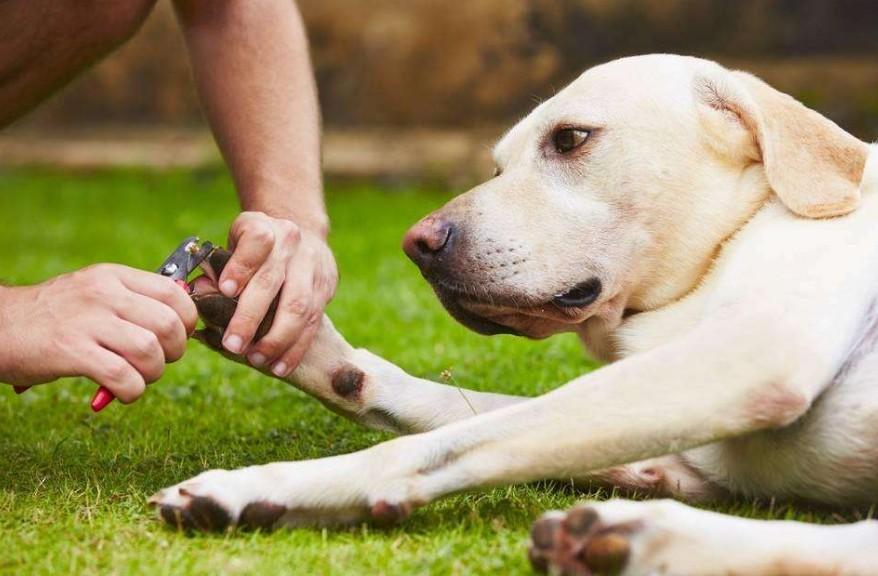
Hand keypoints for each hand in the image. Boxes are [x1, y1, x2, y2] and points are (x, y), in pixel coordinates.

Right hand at [0, 264, 197, 402]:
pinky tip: (121, 392)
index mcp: (113, 276)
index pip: (174, 292)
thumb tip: (182, 322)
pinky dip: (132, 391)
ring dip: (153, 373)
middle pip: (169, 323)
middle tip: (158, 361)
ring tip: (137, 378)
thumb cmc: (54, 316)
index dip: (187, 320)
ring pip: (150, 350)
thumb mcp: (95, 292)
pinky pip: (123, 376)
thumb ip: (134, 302)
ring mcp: (86, 321)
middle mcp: (103, 293)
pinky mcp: (70, 351)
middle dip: (175, 351)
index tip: (177, 336)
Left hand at [217, 211, 337, 376]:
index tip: (226, 289)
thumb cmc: (255, 249)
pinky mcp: (326, 287)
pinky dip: (295, 348)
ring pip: (299, 306)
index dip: (241, 265)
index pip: (256, 242)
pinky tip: (279, 366)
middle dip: (251, 317)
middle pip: (273, 281)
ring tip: (257, 359)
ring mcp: (312, 266)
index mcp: (263, 227)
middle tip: (233, 345)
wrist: (301, 234)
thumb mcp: (234, 245)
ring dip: (276, 339)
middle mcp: (291, 243)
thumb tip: (199, 293)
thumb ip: (218, 268)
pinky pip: (312, 323)